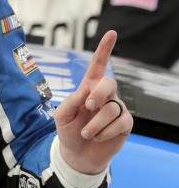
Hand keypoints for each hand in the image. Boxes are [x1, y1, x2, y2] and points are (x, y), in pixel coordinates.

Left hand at [54, 30, 132, 174]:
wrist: (77, 154)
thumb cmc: (68, 130)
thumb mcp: (61, 115)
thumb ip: (71, 100)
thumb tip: (87, 90)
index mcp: (88, 88)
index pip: (98, 66)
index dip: (104, 49)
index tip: (112, 33)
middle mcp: (105, 95)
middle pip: (108, 83)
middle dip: (97, 94)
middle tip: (87, 107)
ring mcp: (117, 108)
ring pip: (111, 108)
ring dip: (95, 123)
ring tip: (86, 133)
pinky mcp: (125, 124)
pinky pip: (120, 122)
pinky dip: (105, 132)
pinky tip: (97, 137)